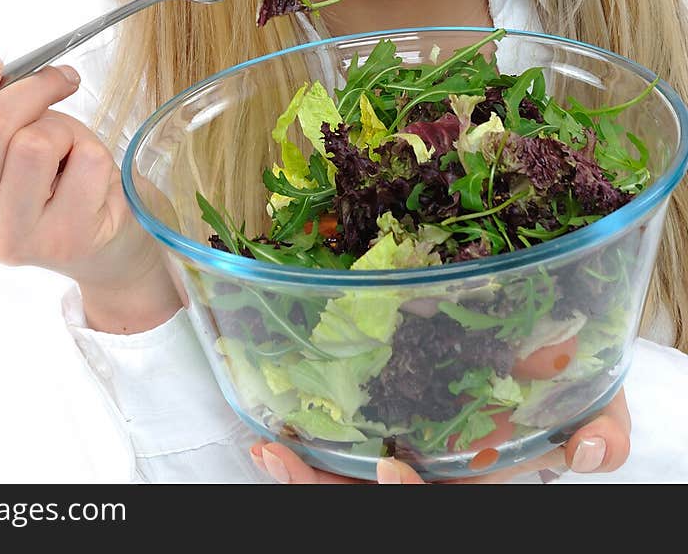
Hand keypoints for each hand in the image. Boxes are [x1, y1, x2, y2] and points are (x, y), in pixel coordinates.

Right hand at [0, 47, 181, 325]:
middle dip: (33, 89)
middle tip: (58, 81)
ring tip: (69, 147)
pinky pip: (85, 160)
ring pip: (37, 141)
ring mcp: (12, 240)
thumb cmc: (50, 172)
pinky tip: (89, 174)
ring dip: (64, 127)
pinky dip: (96, 150)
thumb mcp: (8, 130)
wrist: (102, 236)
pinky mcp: (63, 243)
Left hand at [249, 387, 630, 483]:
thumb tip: (588, 447)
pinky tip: (273, 433)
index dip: (408, 497)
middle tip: (280, 457)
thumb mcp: (592, 412)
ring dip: (299, 477)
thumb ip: (601, 430)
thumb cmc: (561, 396)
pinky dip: (304, 454)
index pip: (434, 502)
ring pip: (342, 489)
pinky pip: (334, 461)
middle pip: (369, 504)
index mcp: (473, 481)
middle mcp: (431, 478)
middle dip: (321, 491)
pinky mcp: (377, 435)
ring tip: (266, 450)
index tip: (391, 465)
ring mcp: (401, 463)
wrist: (541, 364)